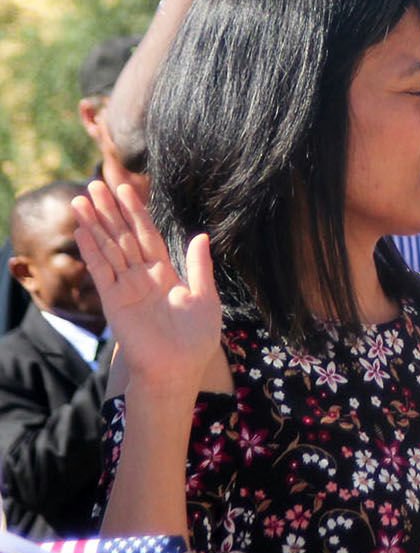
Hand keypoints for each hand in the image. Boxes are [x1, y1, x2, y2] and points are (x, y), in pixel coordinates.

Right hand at [71, 181, 221, 394]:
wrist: (179, 369)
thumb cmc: (195, 340)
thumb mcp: (204, 298)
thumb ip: (199, 267)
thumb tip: (201, 236)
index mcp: (164, 274)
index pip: (147, 236)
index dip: (136, 213)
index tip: (126, 189)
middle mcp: (142, 277)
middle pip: (123, 237)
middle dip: (110, 211)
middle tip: (95, 183)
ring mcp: (126, 287)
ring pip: (108, 248)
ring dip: (95, 224)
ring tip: (81, 199)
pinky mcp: (114, 300)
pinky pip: (101, 270)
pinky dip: (92, 250)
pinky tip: (83, 230)